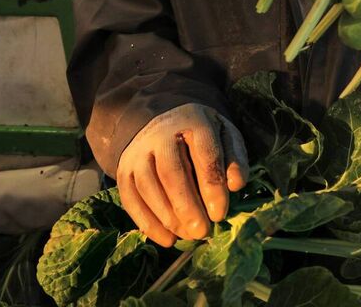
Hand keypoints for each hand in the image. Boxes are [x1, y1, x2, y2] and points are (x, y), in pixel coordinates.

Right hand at [116, 103, 248, 246]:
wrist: (164, 126)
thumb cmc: (202, 138)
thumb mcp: (225, 137)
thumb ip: (235, 159)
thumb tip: (236, 185)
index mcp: (193, 122)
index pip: (203, 154)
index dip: (212, 186)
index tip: (220, 214)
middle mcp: (161, 135)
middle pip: (170, 171)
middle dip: (187, 205)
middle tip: (203, 231)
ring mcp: (138, 153)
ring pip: (148, 186)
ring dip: (168, 217)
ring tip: (189, 236)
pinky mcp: (124, 172)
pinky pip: (131, 200)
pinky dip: (148, 223)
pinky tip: (168, 240)